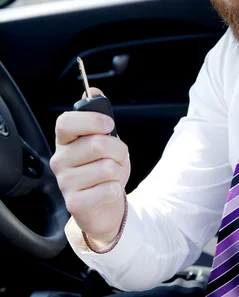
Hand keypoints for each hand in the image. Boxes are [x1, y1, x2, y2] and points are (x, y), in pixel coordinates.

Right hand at [50, 87, 130, 248]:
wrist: (104, 206)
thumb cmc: (103, 169)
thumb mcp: (104, 139)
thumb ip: (98, 116)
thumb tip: (93, 90)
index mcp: (65, 140)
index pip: (66, 122)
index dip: (91, 121)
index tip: (110, 125)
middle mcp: (60, 160)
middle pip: (97, 144)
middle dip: (118, 150)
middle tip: (117, 157)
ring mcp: (65, 182)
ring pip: (106, 168)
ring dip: (119, 171)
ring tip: (112, 176)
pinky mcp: (74, 203)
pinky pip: (107, 189)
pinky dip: (116, 190)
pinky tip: (108, 191)